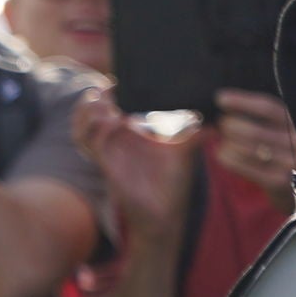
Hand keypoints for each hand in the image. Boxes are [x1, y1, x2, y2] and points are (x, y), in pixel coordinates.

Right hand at [73, 87, 198, 247]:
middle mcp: (112, 142)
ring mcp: (107, 153)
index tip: (116, 82)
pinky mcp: (107, 166)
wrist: (165, 214)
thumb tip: (216, 120)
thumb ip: (193, 133)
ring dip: (88, 112)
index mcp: (125, 134)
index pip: (102, 106)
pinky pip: (92, 144)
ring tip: (106, 104)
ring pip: (79, 127)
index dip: (104, 92)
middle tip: (107, 91)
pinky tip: (115, 121)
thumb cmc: (172, 184)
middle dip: (90, 98)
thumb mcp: (183, 151)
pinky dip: (99, 129)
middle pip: (83, 113)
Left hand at [205, 89, 295, 203]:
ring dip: (228, 142)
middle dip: (230, 125)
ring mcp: (291, 164)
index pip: (269, 108)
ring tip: (224, 141)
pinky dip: (228, 158)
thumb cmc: (288, 155)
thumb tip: (225, 104)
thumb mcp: (285, 132)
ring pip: (246, 149)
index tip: (220, 98)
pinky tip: (223, 155)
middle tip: (222, 125)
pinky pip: (243, 166)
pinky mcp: (280, 183)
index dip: (243, 102)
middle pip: (254, 130)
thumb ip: (263, 118)